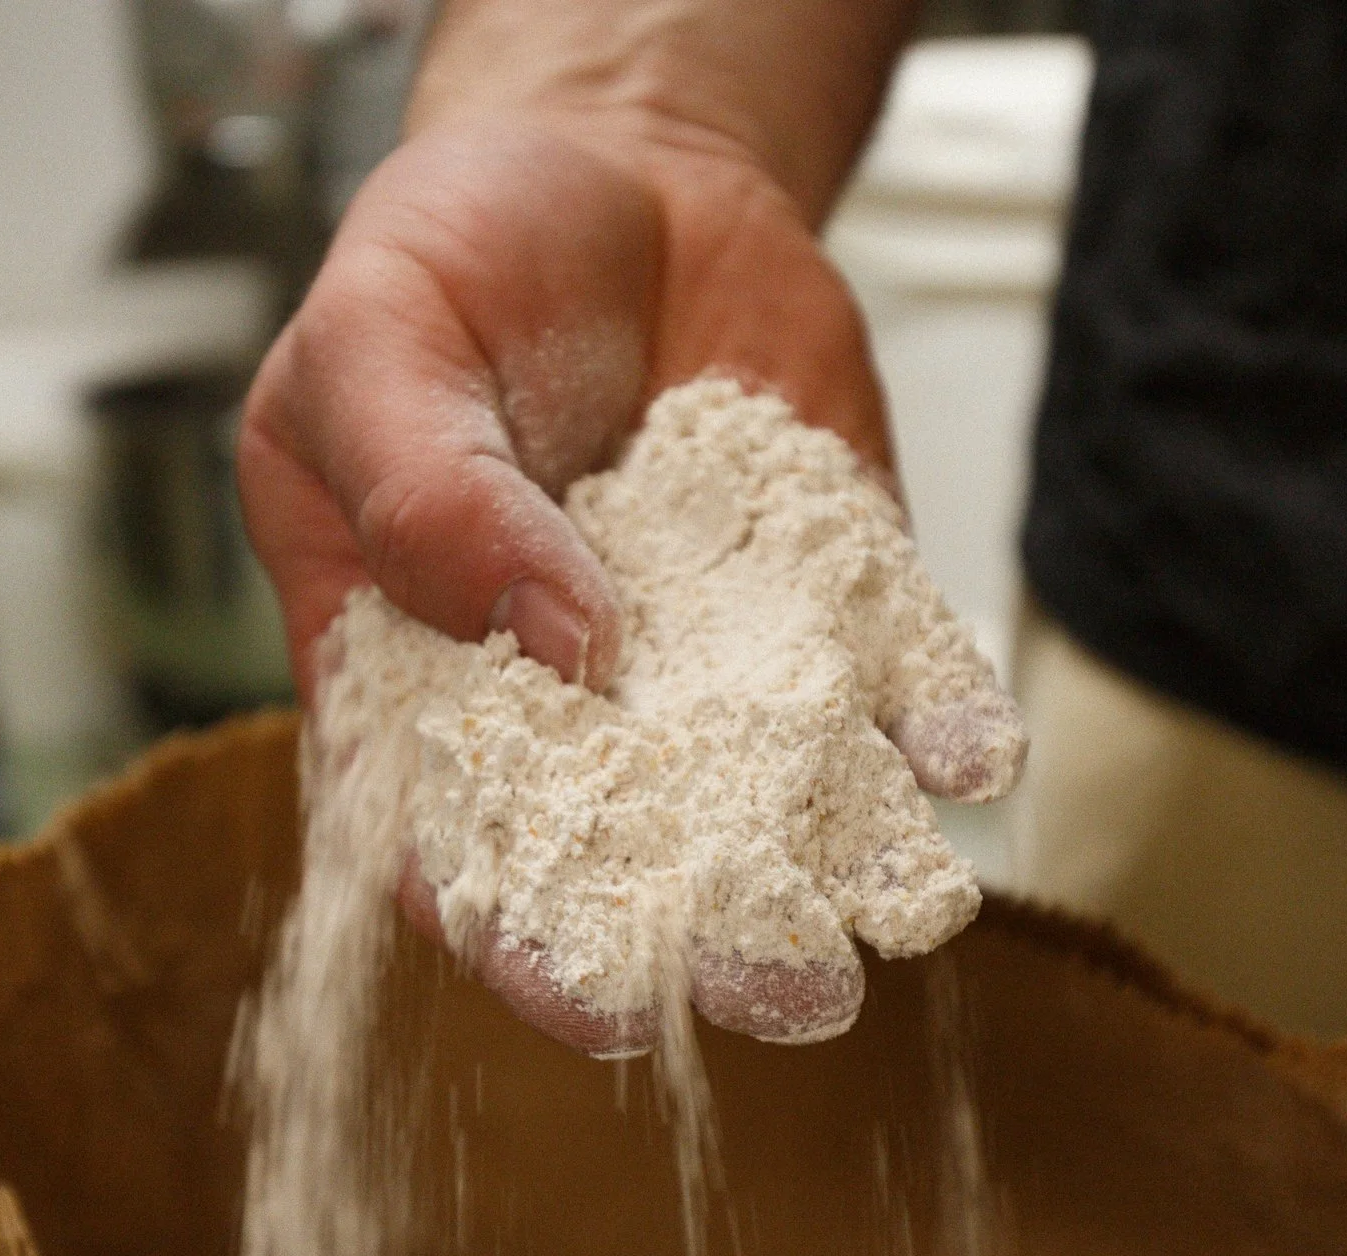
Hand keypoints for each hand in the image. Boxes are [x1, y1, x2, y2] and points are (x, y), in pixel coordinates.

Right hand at [238, 110, 1014, 1053]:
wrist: (613, 162)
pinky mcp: (830, 589)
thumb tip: (561, 642)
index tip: (602, 1002)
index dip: (524, 940)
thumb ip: (426, 494)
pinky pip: (893, 668)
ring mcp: (715, 654)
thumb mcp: (374, 345)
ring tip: (910, 909)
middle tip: (796, 989)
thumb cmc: (449, 258)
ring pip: (785, 789)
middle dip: (721, 933)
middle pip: (641, 855)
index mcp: (421, 680)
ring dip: (852, 861)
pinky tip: (972, 751)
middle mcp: (578, 700)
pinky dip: (939, 714)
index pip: (460, 849)